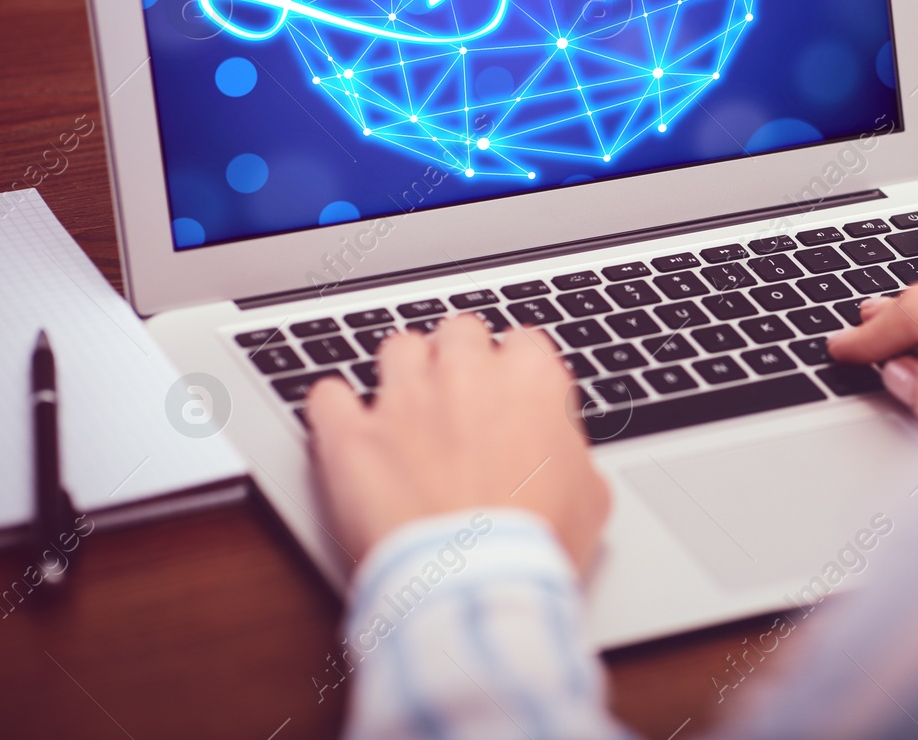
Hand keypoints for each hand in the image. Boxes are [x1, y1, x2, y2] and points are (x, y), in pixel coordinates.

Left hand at [304, 315, 610, 569]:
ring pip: (397, 348)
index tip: (512, 396)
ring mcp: (404, 399)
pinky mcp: (351, 435)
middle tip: (461, 399)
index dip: (516, 371)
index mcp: (531, 380)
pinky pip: (327, 395)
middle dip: (459, 358)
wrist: (476, 585)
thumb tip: (566, 458)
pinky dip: (334, 408)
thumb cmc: (536, 545)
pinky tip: (343, 423)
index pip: (523, 342)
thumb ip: (572, 454)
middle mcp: (466, 374)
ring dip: (402, 371)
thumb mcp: (590, 497)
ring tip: (404, 407)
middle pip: (459, 331)